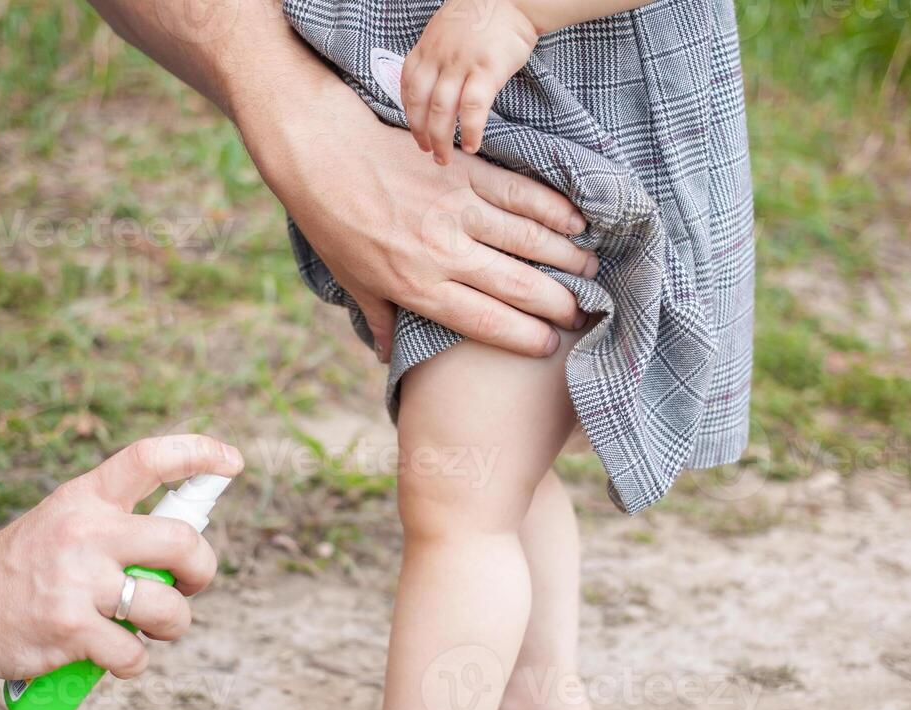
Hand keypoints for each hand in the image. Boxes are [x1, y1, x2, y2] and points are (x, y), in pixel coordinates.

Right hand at [0, 435, 243, 680]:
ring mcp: (77, 581)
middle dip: (202, 570)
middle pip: (184, 542)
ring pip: (168, 607)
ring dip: (171, 625)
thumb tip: (187, 536)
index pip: (149, 458)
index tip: (232, 461)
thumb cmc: (21, 569)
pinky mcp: (69, 629)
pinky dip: (132, 662)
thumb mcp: (63, 520)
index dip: (200, 453)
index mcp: (85, 498)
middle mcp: (84, 532)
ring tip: (147, 627)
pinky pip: (135, 653)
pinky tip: (111, 654)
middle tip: (188, 584)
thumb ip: (117, 523)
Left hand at [235, 65, 595, 361]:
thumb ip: (378, 317)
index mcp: (417, 286)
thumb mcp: (350, 279)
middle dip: (556, 303)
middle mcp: (444, 252)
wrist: (320, 151)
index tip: (550, 346)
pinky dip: (550, 207)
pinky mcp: (463, 171)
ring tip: (590, 270)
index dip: (524, 336)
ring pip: (526, 238)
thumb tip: (387, 357)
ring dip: (565, 256)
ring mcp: (457, 209)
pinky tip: (575, 221)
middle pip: (515, 284)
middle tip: (582, 313)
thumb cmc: (331, 220)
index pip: (484, 320)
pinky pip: (517, 192)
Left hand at [402, 0, 539, 161]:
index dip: (409, 114)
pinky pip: (472, 107)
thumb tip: (435, 82)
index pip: (408, 86)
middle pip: (420, 103)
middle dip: (421, 133)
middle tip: (428, 152)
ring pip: (441, 110)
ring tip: (444, 158)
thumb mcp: (448, 30)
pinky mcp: (486, 70)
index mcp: (427, 48)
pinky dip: (469, 130)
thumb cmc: (484, 16)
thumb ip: (437, 55)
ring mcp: (461, 64)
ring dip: (440, 139)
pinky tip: (471, 145)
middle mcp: (439, 57)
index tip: (416, 131)